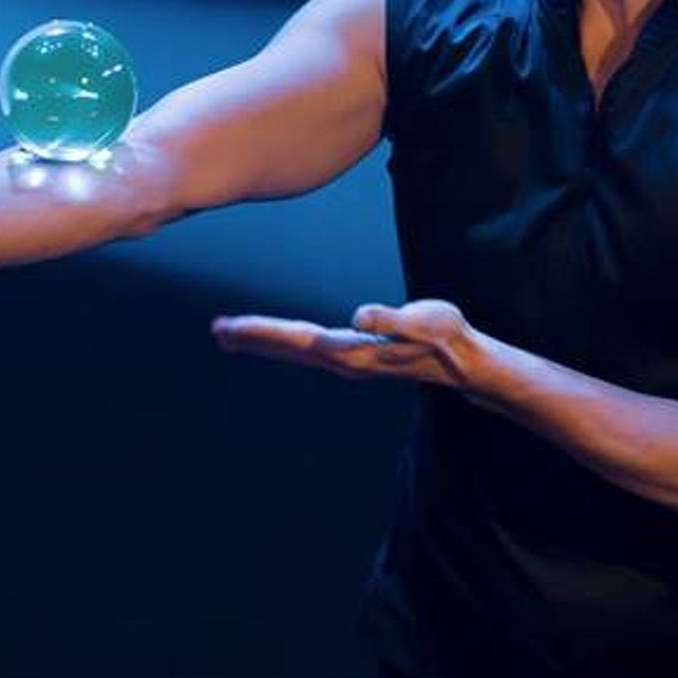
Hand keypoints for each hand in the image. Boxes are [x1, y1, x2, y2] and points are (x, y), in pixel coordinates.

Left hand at [210, 299, 492, 392]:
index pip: (296, 339)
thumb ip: (392, 319)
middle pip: (287, 348)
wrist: (460, 361)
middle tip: (216, 331)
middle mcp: (342, 359)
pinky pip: (307, 349)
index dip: (262, 332)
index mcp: (352, 350)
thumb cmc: (445, 337)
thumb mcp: (424, 322)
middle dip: (251, 339)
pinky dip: (284, 342)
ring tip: (232, 335)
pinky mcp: (353, 355)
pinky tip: (276, 339)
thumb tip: (360, 315)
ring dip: (263, 342)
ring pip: (294, 351)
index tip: (231, 327)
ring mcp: (347, 360)